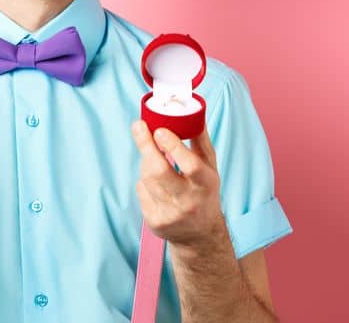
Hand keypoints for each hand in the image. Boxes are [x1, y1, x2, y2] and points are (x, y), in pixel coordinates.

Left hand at [130, 120, 226, 246]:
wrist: (200, 235)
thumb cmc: (204, 193)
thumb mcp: (210, 169)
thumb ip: (200, 142)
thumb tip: (191, 113)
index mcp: (206, 185)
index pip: (190, 165)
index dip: (173, 147)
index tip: (160, 130)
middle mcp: (189, 201)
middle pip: (159, 171)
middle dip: (146, 146)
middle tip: (138, 126)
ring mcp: (170, 214)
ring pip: (147, 179)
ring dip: (146, 162)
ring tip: (152, 155)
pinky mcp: (155, 222)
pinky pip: (141, 191)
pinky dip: (144, 182)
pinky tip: (155, 183)